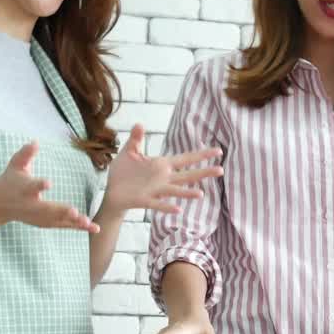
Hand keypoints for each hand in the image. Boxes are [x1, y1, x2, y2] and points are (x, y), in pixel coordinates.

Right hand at [0, 142, 98, 231]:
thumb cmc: (10, 180)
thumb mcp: (15, 165)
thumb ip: (25, 154)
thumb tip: (35, 142)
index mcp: (24, 189)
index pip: (32, 186)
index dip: (40, 185)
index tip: (48, 183)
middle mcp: (31, 205)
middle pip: (46, 209)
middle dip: (61, 211)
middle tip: (74, 212)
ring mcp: (38, 217)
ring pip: (57, 221)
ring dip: (73, 222)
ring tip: (89, 223)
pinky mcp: (45, 223)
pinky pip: (63, 225)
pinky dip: (77, 227)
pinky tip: (94, 227)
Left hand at [102, 124, 222, 215]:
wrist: (112, 191)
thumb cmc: (122, 172)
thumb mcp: (129, 152)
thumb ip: (136, 139)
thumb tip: (139, 124)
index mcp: (162, 165)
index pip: (185, 159)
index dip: (201, 155)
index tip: (218, 150)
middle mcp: (163, 178)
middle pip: (187, 175)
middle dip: (203, 172)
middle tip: (221, 170)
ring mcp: (155, 190)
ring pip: (175, 191)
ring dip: (187, 193)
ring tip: (201, 194)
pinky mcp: (144, 200)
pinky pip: (158, 204)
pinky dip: (167, 207)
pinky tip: (178, 210)